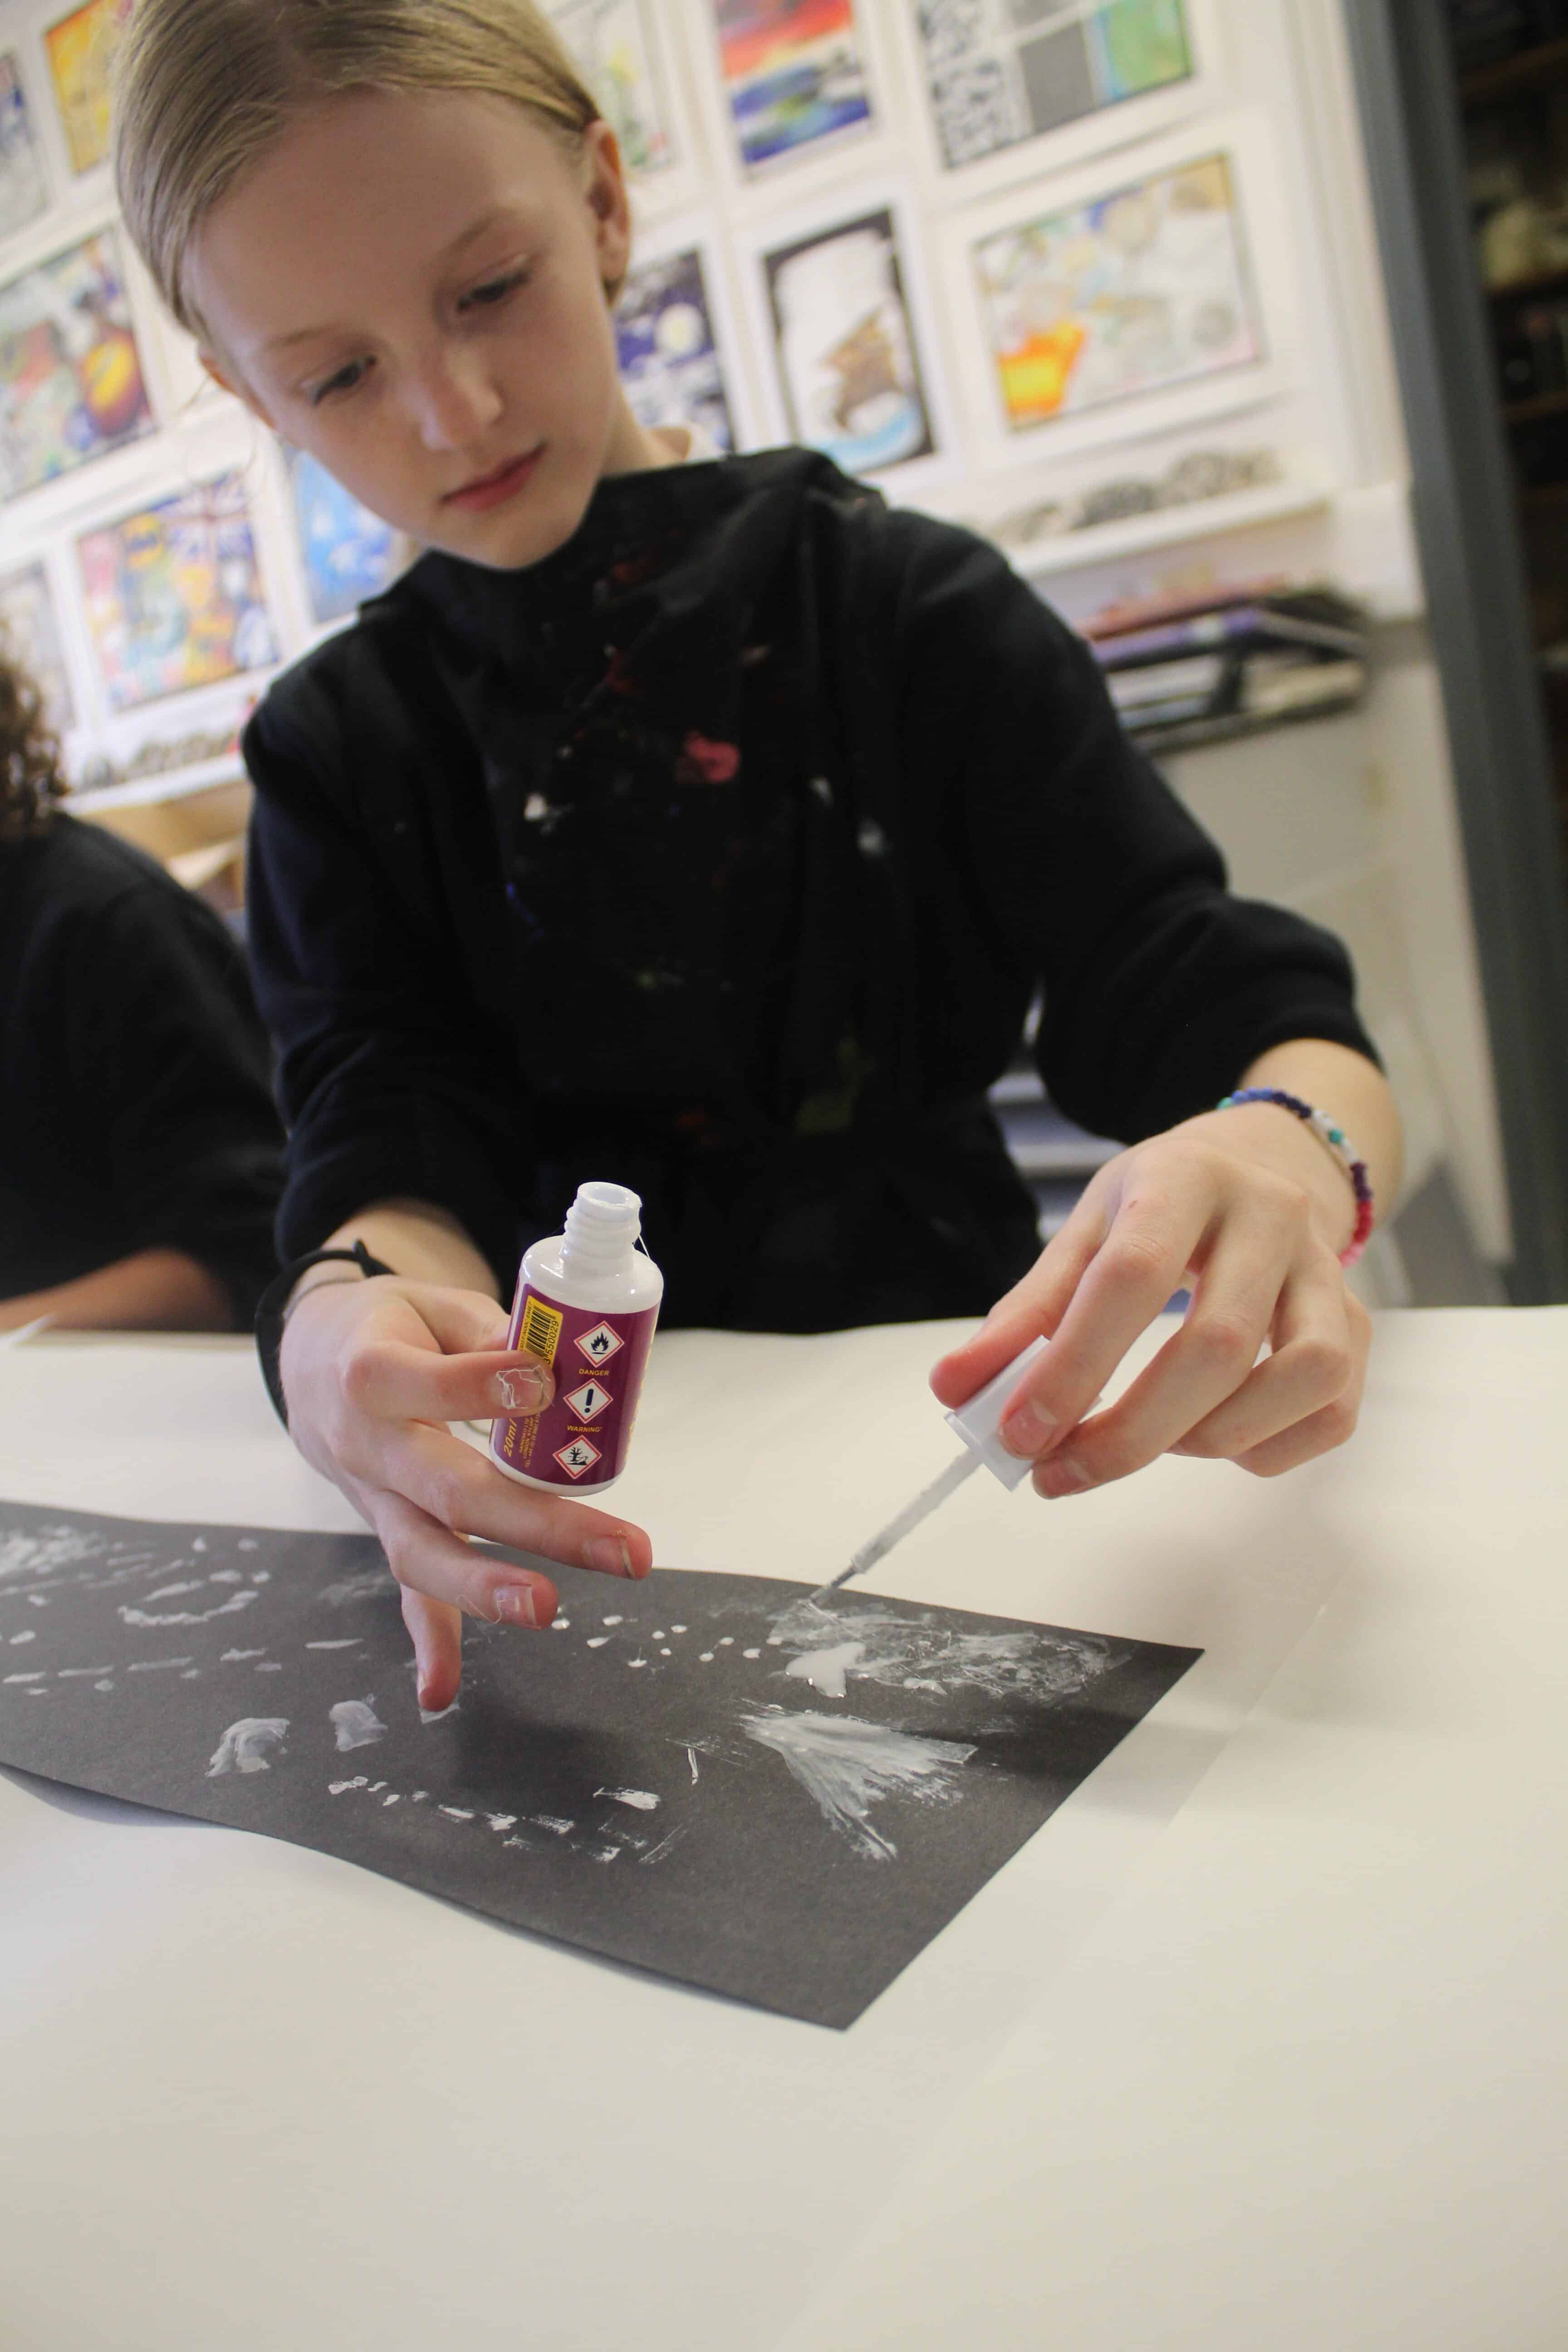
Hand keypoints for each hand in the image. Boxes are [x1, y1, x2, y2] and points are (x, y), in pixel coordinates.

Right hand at [280, 1275, 652, 1708]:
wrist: (311, 1361)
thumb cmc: (390, 1327)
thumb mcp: (429, 1304)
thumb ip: (487, 1330)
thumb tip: (553, 1371)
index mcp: (369, 1374)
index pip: (416, 1383)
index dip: (476, 1385)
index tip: (542, 1386)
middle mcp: (365, 1445)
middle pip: (443, 1488)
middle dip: (533, 1521)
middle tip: (618, 1547)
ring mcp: (374, 1498)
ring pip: (421, 1551)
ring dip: (483, 1588)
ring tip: (547, 1609)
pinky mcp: (389, 1527)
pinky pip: (407, 1593)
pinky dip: (428, 1643)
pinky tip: (440, 1693)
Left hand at [931, 1110, 1370, 1496]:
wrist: (1258, 1163)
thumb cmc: (1159, 1204)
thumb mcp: (1084, 1231)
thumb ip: (1022, 1313)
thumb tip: (954, 1389)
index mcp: (1185, 1179)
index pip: (1132, 1277)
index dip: (1071, 1367)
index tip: (1017, 1433)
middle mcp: (1271, 1217)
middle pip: (1217, 1345)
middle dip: (1130, 1431)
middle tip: (1060, 1470)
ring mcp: (1327, 1270)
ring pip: (1300, 1377)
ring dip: (1210, 1438)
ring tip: (1149, 1441)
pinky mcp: (1357, 1322)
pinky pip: (1334, 1410)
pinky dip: (1268, 1448)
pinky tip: (1213, 1438)